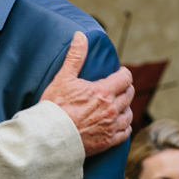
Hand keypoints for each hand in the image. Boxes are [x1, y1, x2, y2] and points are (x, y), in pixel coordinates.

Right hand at [41, 31, 133, 155]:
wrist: (49, 136)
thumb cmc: (54, 106)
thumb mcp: (63, 78)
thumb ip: (75, 56)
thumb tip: (80, 36)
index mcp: (103, 92)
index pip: (125, 78)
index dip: (123, 73)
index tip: (119, 73)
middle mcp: (111, 109)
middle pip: (129, 95)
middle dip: (125, 89)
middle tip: (117, 87)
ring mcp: (111, 127)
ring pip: (129, 114)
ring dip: (126, 108)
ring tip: (118, 106)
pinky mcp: (107, 142)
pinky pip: (125, 133)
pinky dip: (124, 127)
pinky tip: (118, 124)